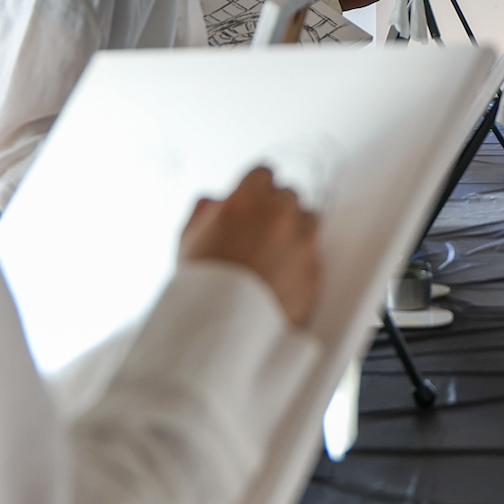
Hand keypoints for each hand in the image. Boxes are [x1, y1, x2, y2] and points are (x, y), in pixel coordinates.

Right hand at [179, 166, 320, 326]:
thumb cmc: (201, 284)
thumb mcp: (188, 236)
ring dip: (295, 228)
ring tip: (275, 252)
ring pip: (308, 218)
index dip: (256, 187)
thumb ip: (205, 208)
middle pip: (288, 194)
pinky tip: (282, 273)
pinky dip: (302, 257)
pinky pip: (315, 251)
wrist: (221, 330)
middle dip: (275, 207)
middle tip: (260, 230)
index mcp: (247, 200)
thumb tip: (218, 200)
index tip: (255, 197)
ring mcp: (301, 241)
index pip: (263, 172)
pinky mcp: (315, 269)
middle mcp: (279, 214)